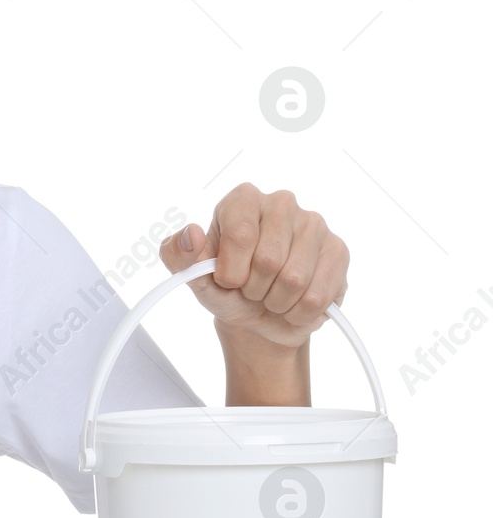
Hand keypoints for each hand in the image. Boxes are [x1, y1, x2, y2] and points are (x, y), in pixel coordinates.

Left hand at [159, 184, 348, 347]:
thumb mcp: (192, 276)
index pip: (241, 234)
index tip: (227, 280)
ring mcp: (314, 225)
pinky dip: (298, 312)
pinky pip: (318, 295)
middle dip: (253, 289)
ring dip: (275, 302)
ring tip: (270, 295)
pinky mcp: (338, 251)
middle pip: (270, 260)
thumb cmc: (226, 288)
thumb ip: (178, 255)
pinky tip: (293, 303)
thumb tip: (191, 234)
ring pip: (295, 280)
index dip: (231, 270)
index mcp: (242, 200)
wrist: (258, 316)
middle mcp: (281, 203)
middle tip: (250, 289)